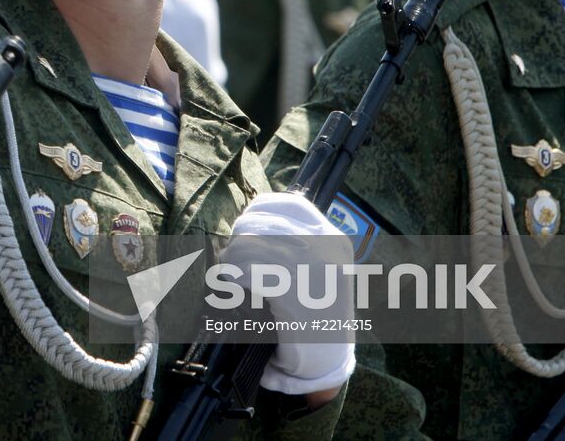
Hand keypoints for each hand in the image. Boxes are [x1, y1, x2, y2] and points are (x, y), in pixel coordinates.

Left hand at [222, 192, 355, 395]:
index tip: (247, 232)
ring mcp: (308, 268)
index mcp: (332, 237)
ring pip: (246, 245)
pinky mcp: (290, 292)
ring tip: (232, 277)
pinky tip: (234, 288)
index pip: (288, 203)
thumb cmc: (317, 314)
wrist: (327, 361)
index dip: (259, 213)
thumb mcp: (319, 269)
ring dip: (231, 260)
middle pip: (260, 223)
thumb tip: (253, 220)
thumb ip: (296, 242)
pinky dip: (232, 277)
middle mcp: (324, 247)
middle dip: (240, 241)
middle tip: (235, 263)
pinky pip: (245, 270)